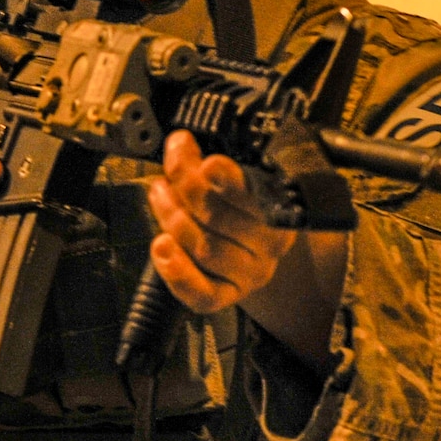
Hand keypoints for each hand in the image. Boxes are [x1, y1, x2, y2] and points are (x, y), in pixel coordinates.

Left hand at [145, 130, 293, 313]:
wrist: (254, 252)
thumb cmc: (240, 207)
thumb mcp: (238, 180)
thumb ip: (214, 167)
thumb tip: (181, 145)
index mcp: (280, 208)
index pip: (255, 193)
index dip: (230, 179)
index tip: (208, 163)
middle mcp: (270, 244)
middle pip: (220, 217)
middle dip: (186, 186)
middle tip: (169, 166)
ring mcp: (250, 273)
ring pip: (204, 248)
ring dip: (172, 217)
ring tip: (159, 193)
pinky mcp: (227, 296)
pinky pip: (203, 293)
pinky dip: (177, 272)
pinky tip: (161, 246)